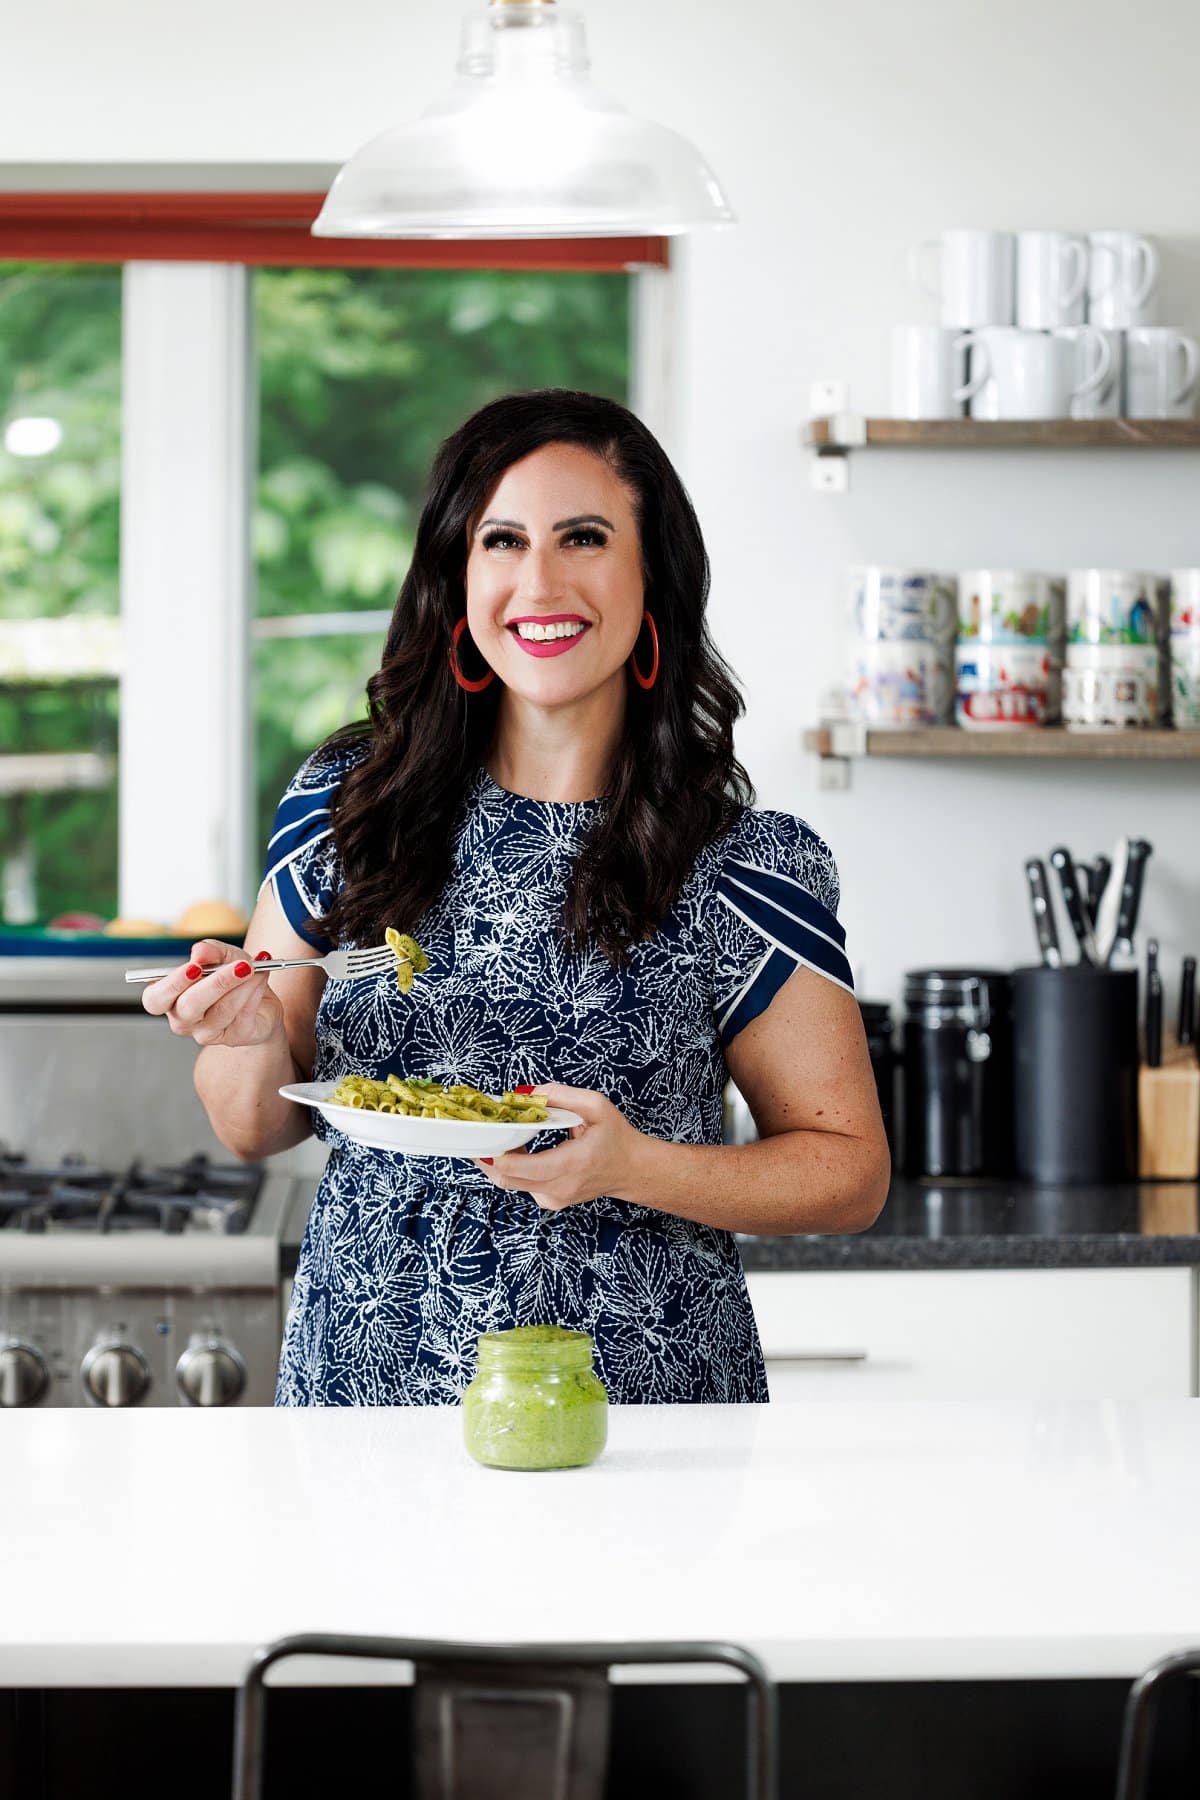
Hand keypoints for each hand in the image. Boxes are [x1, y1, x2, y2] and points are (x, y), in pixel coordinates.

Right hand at [141, 939, 284, 1048]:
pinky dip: (255, 991)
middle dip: (216, 983)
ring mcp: (208, 1034)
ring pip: (222, 1010)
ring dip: (243, 984)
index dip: (172, 985)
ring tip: (255, 966)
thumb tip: (199, 952)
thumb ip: (211, 951)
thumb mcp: (223, 956)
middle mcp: (184, 1021)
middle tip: (239, 965)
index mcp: (169, 1000)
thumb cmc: (233, 978)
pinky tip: (261, 977)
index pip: (155, 999)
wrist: (261, 1001)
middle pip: (190, 1006)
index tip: (193, 967)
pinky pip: (244, 1015)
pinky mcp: (234, 1038)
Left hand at [472, 1082, 648, 1211]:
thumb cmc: (616, 1137)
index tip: (486, 1128)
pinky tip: (516, 1149)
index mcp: (569, 1164)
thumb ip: (560, 1095)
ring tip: (500, 1135)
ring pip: (508, 1182)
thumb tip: (525, 1094)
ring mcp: (552, 1199)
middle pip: (504, 1176)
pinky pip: (520, 1185)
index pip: (514, 1166)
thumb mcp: (595, 1105)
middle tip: (481, 1130)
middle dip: (489, 1152)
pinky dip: (512, 1168)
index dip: (494, 1148)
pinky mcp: (549, 1201)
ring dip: (499, 1159)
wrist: (632, 1170)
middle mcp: (557, 1188)